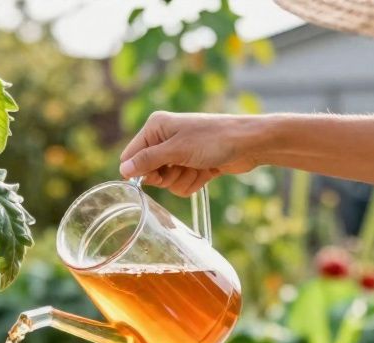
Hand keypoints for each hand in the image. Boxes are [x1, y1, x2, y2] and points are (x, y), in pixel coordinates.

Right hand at [119, 112, 263, 195]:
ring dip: (183, 180)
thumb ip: (148, 161)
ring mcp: (179, 153)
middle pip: (148, 172)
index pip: (131, 156)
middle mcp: (164, 138)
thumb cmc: (214, 139)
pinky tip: (206, 172)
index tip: (156, 174)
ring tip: (199, 167)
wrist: (249, 144)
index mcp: (156, 127)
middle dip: (166, 176)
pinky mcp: (192, 165)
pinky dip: (193, 182)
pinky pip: (181, 184)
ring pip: (167, 182)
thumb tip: (123, 170)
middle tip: (181, 166)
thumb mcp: (177, 150)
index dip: (141, 170)